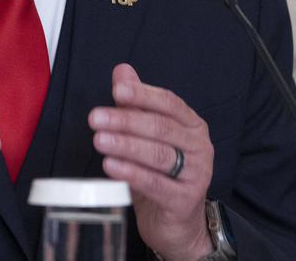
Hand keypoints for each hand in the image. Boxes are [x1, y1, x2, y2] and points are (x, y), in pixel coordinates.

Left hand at [89, 64, 214, 260]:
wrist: (177, 223)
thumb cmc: (161, 174)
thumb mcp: (147, 136)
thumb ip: (136, 103)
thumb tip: (122, 72)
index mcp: (191, 125)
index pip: (169, 103)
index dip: (143, 95)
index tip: (117, 91)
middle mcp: (199, 146)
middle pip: (160, 128)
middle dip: (125, 121)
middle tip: (96, 118)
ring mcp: (195, 174)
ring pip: (158, 155)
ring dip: (125, 145)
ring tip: (99, 140)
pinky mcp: (184, 200)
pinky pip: (156, 183)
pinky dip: (131, 173)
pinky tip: (111, 166)